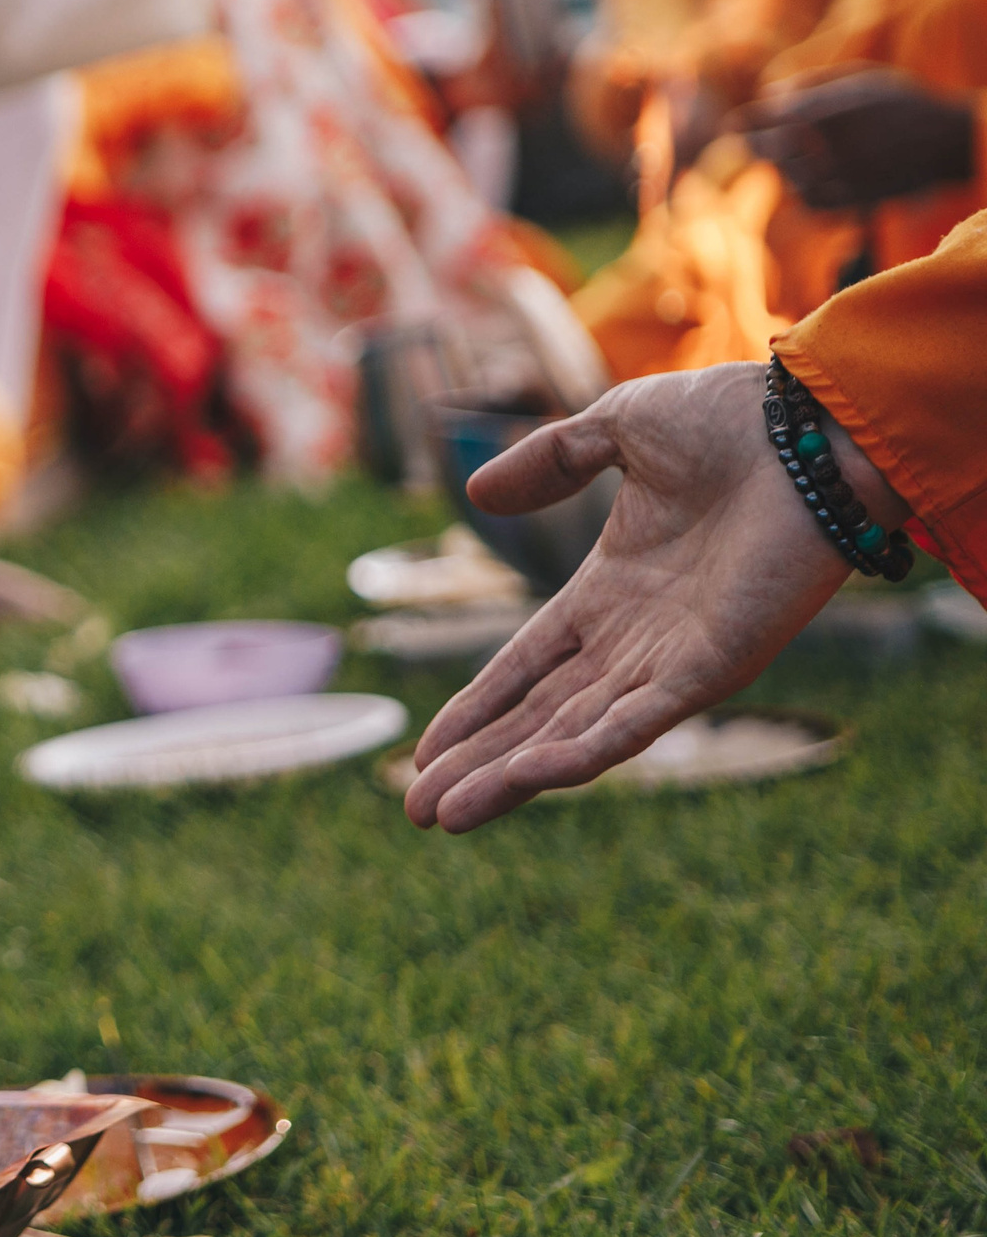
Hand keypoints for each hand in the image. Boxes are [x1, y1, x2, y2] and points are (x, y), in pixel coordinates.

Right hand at [405, 363, 903, 831]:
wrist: (819, 426)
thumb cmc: (735, 420)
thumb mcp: (619, 429)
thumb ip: (551, 461)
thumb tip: (478, 496)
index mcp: (611, 589)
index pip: (526, 666)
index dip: (475, 708)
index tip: (425, 751)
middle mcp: (636, 637)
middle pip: (537, 716)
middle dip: (476, 764)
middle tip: (416, 812)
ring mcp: (673, 660)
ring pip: (573, 734)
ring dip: (509, 776)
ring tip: (444, 816)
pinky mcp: (713, 668)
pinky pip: (635, 723)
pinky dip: (580, 753)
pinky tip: (528, 775)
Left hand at [737, 68, 975, 208]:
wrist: (946, 141)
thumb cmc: (900, 102)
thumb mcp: (857, 78)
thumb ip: (809, 85)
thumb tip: (769, 96)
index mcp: (820, 112)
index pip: (761, 121)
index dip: (744, 123)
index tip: (731, 125)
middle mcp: (821, 146)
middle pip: (764, 151)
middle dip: (760, 144)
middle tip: (760, 139)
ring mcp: (833, 177)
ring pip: (785, 177)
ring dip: (788, 167)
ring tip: (817, 152)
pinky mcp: (846, 202)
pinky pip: (806, 201)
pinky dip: (808, 190)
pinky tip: (825, 175)